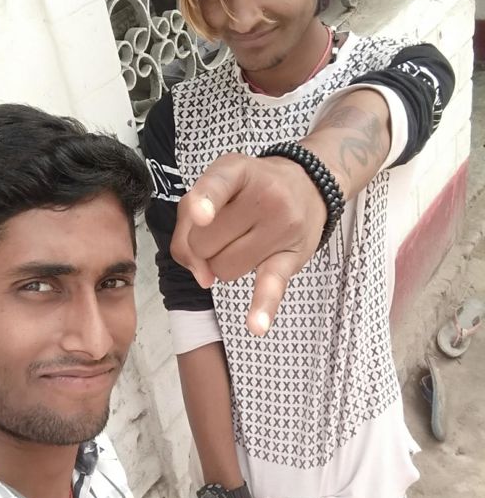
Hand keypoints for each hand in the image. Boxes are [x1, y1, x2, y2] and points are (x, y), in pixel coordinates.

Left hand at [171, 153, 327, 333]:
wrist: (308, 185)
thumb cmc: (251, 187)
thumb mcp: (218, 183)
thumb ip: (190, 219)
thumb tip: (199, 272)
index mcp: (237, 170)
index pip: (217, 185)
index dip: (204, 202)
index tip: (200, 215)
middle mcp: (264, 195)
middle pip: (205, 243)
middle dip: (202, 246)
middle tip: (222, 232)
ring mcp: (281, 226)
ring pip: (224, 269)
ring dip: (222, 265)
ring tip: (241, 244)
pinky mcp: (292, 257)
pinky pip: (271, 286)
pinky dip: (263, 307)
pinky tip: (257, 327)